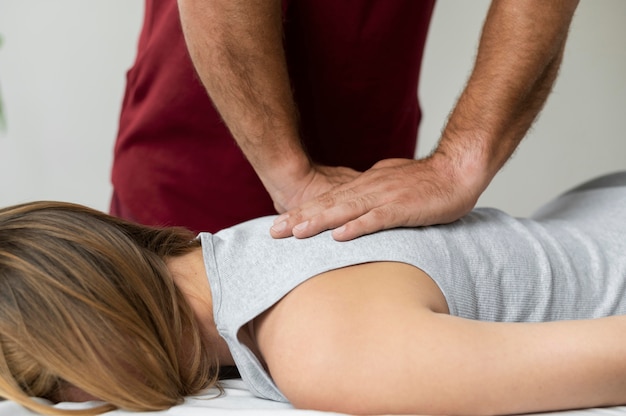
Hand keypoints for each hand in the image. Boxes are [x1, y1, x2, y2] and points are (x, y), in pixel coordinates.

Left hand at [270, 157, 481, 240]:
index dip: (303, 211)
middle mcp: (369, 189)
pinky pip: (376, 219)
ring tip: (295, 232)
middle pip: (328, 204)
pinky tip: (339, 236)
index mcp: (366, 185)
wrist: (459, 170)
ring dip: (319, 221)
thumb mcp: (392, 182)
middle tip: (273, 231)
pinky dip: (356, 227)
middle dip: (299, 218)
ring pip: (345, 210)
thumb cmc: (428, 181)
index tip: (281, 223)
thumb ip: (372, 191)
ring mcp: (385, 197)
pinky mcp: (402, 207)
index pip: (329, 199)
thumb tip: (356, 203)